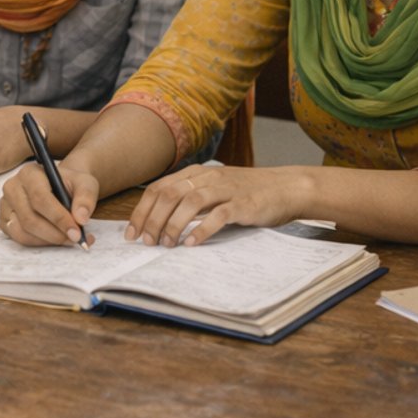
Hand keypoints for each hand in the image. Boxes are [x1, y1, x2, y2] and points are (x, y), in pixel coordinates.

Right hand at [0, 159, 99, 246]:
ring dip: (47, 241)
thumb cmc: (70, 185)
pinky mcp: (4, 220)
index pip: (40, 198)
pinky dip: (39, 243)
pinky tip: (54, 239)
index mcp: (30, 173)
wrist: (60, 187)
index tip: (77, 232)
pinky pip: (18, 238)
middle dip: (54, 234)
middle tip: (74, 239)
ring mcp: (5, 205)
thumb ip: (86, 198)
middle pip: (29, 218)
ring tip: (68, 239)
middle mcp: (12, 187)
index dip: (58, 218)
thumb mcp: (85, 184)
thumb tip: (81, 219)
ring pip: (22, 231)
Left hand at [125, 163, 310, 245]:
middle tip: (146, 242)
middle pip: (169, 195)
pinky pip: (218, 215)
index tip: (132, 233)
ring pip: (190, 203)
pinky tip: (191, 243)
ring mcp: (226, 189)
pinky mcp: (243, 204)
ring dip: (173, 225)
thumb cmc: (247, 192)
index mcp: (196, 173)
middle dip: (152, 220)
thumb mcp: (214, 188)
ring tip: (166, 244)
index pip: (159, 188)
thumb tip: (158, 219)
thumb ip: (190, 197)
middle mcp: (208, 177)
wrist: (286, 188)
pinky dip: (201, 230)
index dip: (142, 210)